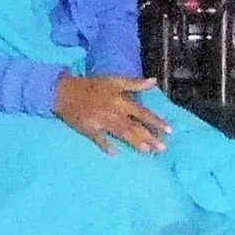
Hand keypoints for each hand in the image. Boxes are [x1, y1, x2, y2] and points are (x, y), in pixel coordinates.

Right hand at [53, 75, 169, 153]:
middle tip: (162, 149)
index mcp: (120, 100)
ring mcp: (101, 121)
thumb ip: (134, 83)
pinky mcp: (88, 129)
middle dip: (149, 137)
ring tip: (147, 151)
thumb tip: (153, 81)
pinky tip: (113, 153)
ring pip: (120, 133)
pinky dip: (105, 145)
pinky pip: (98, 138)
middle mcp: (113, 111)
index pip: (142, 112)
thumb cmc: (91, 85)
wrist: (65, 91)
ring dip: (134, 142)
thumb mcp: (114, 80)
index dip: (156, 121)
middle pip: (134, 126)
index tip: (169, 130)